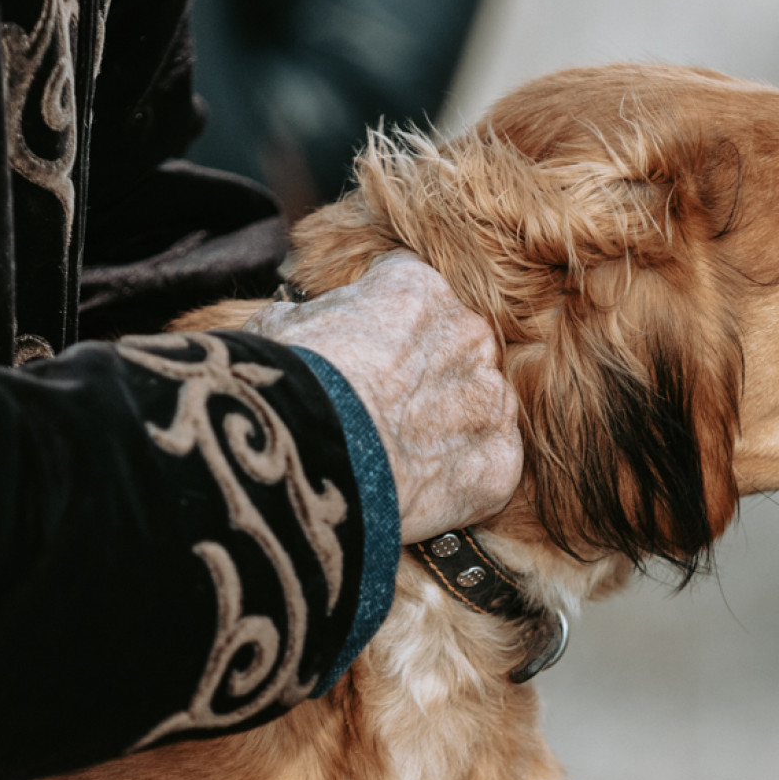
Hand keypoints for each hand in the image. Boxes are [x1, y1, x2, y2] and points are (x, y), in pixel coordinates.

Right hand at [244, 252, 521, 543]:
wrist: (305, 457)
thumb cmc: (284, 386)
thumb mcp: (278, 325)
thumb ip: (309, 316)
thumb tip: (298, 320)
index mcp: (417, 288)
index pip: (411, 294)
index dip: (381, 329)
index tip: (360, 356)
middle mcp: (467, 332)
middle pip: (454, 349)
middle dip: (421, 377)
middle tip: (378, 412)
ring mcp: (489, 398)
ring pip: (477, 408)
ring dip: (446, 428)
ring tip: (394, 458)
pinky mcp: (499, 460)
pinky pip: (488, 465)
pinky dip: (460, 481)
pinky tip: (418, 492)